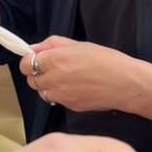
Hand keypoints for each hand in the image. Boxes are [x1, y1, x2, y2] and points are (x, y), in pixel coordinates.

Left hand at [21, 36, 143, 112]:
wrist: (126, 83)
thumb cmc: (105, 59)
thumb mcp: (78, 44)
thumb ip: (52, 45)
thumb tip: (32, 48)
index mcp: (54, 60)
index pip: (25, 64)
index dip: (30, 61)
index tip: (38, 59)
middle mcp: (53, 79)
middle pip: (31, 80)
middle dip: (39, 74)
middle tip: (55, 68)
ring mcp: (60, 96)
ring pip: (43, 92)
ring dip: (48, 85)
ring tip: (67, 78)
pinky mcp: (69, 107)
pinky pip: (56, 100)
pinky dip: (60, 94)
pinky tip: (76, 88)